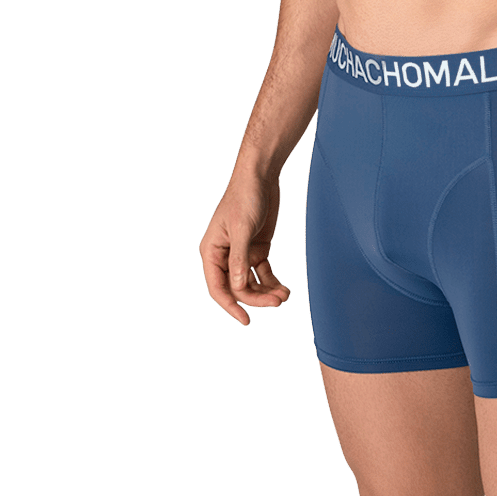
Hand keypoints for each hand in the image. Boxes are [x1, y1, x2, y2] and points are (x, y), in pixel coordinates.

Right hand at [199, 174, 291, 325]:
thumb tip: (238, 288)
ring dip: (266, 292)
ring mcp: (242, 253)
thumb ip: (239, 259)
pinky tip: (284, 288)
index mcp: (212, 251)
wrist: (260, 175)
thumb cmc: (244, 197)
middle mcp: (225, 256)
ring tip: (284, 295)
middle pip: (238, 288)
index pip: (217, 287)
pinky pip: (262, 273)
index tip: (246, 320)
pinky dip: (272, 282)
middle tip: (278, 302)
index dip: (230, 306)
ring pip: (251, 283)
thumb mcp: (241, 228)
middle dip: (257, 298)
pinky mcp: (257, 248)